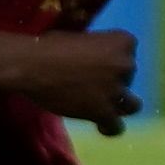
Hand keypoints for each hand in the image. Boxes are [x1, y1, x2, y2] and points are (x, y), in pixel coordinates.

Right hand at [0, 28, 143, 133]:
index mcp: (123, 41)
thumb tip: (97, 57)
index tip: (98, 62)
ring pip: (132, 105)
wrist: (32, 66)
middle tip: (92, 83)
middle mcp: (126, 64)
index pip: (129, 52)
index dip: (114, 58)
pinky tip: (100, 125)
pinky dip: (110, 127)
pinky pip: (116, 126)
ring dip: (120, 105)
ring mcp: (116, 90)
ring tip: (105, 106)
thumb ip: (98, 48)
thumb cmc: (50, 46)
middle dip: (114, 81)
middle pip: (128, 78)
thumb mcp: (82, 37)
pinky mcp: (103, 112)